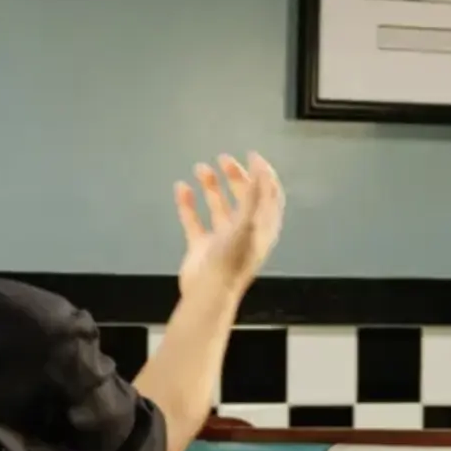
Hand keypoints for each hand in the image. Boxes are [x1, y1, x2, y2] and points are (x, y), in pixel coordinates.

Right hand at [174, 153, 284, 300]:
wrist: (208, 294)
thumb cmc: (232, 261)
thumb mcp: (248, 224)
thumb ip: (254, 196)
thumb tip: (259, 169)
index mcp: (262, 227)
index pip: (269, 195)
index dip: (264, 175)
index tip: (252, 156)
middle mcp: (245, 230)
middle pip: (244, 197)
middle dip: (235, 176)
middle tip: (223, 159)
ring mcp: (222, 239)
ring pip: (218, 206)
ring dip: (211, 186)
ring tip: (200, 168)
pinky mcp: (201, 247)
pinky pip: (194, 220)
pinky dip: (187, 204)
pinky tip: (181, 188)